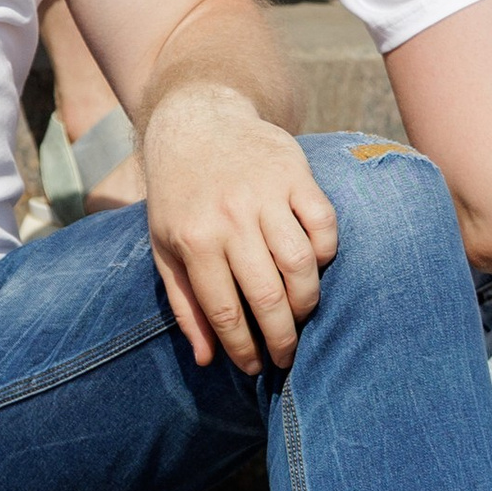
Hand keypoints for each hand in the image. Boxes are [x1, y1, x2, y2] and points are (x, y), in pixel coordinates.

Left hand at [141, 83, 337, 375]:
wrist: (197, 123)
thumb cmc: (179, 196)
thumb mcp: (165, 247)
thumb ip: (185, 304)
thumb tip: (206, 360)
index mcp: (194, 240)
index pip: (225, 311)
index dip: (243, 348)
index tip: (256, 367)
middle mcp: (230, 218)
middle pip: (268, 296)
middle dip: (282, 338)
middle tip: (287, 355)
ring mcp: (265, 195)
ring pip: (302, 265)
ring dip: (308, 300)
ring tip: (301, 314)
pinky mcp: (295, 174)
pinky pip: (324, 225)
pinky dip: (326, 252)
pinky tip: (315, 265)